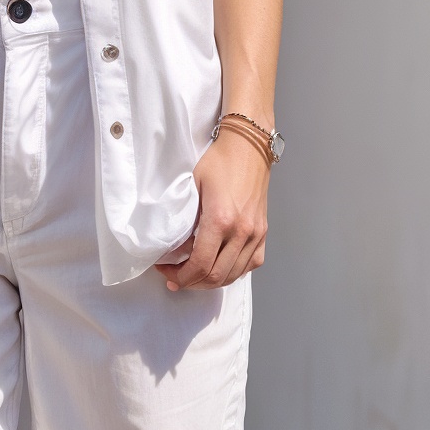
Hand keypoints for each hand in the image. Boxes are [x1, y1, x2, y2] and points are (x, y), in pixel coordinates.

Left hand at [157, 131, 268, 290]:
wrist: (248, 147)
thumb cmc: (218, 162)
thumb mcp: (191, 186)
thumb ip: (182, 219)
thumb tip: (172, 246)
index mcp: (221, 220)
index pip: (200, 265)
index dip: (180, 276)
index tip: (166, 272)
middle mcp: (242, 231)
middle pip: (216, 276)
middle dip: (191, 282)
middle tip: (175, 278)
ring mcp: (256, 233)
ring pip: (233, 275)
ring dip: (211, 281)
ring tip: (193, 276)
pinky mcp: (263, 232)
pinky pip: (251, 264)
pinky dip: (233, 272)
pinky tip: (219, 267)